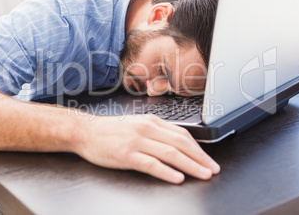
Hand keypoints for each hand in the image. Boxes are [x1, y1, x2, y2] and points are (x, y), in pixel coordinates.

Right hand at [75, 114, 219, 183]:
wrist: (86, 131)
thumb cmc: (111, 130)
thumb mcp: (137, 125)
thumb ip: (156, 133)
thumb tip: (177, 145)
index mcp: (152, 122)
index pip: (182, 134)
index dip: (199, 147)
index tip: (208, 158)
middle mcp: (147, 129)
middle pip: (180, 144)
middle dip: (200, 158)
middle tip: (212, 169)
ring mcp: (137, 141)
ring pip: (170, 153)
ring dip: (190, 165)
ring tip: (202, 174)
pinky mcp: (127, 154)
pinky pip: (151, 163)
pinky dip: (166, 171)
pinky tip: (177, 177)